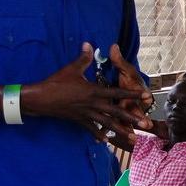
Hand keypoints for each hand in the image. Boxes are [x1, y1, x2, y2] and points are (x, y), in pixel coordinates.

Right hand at [21, 43, 147, 141]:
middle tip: (146, 124)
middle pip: (116, 111)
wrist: (39, 98)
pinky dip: (98, 134)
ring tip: (133, 138)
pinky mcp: (78, 120)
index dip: (132, 93)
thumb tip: (88, 43)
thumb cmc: (56, 82)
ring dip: (120, 130)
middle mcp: (93, 104)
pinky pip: (91, 128)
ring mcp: (86, 114)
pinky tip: (105, 141)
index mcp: (93, 91)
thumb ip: (83, 59)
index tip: (146, 95)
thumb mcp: (71, 69)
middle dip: (132, 117)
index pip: (117, 92)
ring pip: (107, 123)